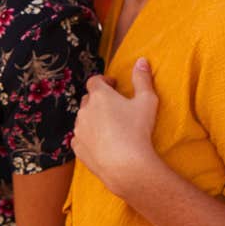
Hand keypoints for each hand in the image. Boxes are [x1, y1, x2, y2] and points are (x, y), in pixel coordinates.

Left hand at [71, 58, 158, 196]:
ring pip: (83, 118)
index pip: (94, 80)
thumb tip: (141, 60)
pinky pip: (80, 137)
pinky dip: (89, 136)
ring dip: (93, 118)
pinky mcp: (77, 147)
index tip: (114, 86)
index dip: (104, 81)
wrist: (125, 165)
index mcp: (100, 95)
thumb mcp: (147, 100)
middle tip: (114, 106)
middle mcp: (84, 110)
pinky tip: (102, 142)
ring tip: (109, 126)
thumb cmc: (138, 130)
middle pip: (87, 99)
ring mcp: (79, 130)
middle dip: (98, 99)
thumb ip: (143, 78)